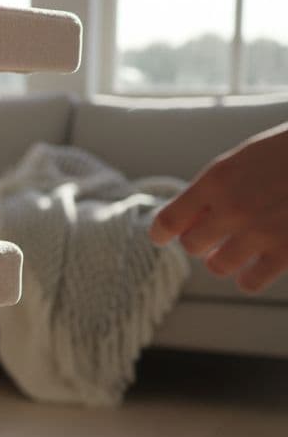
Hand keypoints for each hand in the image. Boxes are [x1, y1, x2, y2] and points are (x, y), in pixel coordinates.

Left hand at [150, 121, 287, 293]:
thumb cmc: (287, 154)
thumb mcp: (244, 160)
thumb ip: (215, 189)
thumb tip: (187, 222)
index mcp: (218, 180)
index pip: (170, 219)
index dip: (162, 232)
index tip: (162, 237)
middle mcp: (233, 208)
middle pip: (192, 245)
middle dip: (200, 241)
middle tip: (214, 236)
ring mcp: (261, 232)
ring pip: (218, 266)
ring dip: (223, 260)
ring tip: (236, 250)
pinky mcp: (287, 251)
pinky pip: (250, 282)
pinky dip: (249, 277)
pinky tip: (257, 265)